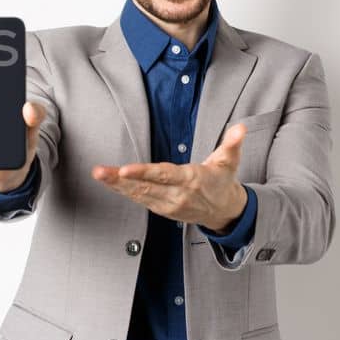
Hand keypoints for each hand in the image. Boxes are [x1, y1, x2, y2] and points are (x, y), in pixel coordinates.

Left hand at [90, 123, 249, 232]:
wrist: (225, 211)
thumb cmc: (222, 181)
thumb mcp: (229, 161)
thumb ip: (232, 143)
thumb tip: (241, 128)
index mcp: (191, 180)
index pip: (163, 175)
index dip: (143, 173)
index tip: (125, 169)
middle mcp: (177, 195)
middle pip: (145, 187)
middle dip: (120, 180)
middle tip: (99, 172)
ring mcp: (168, 205)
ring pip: (138, 194)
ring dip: (116, 186)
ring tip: (98, 174)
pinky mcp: (162, 209)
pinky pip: (139, 199)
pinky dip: (123, 191)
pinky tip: (109, 182)